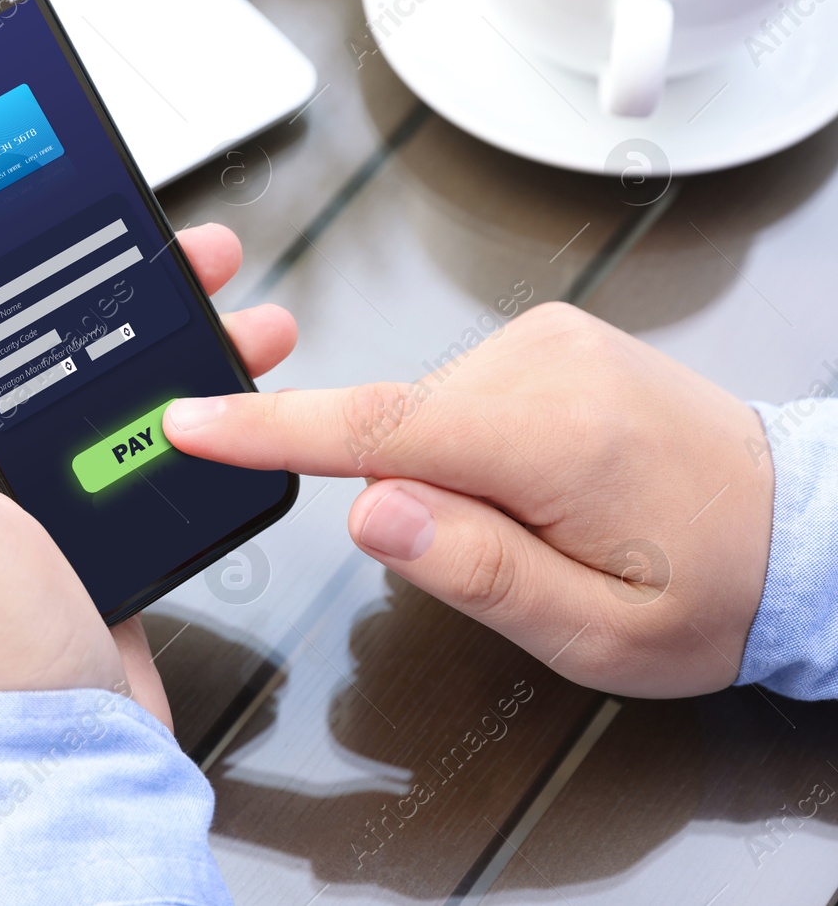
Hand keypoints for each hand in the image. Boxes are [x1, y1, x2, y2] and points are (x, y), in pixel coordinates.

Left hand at [0, 225, 296, 727]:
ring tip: (244, 316)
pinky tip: (237, 394)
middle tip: (193, 260)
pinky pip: (155, 449)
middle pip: (64, 350)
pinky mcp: (111, 531)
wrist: (74, 749)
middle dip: (130, 294)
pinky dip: (199, 415)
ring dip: (183, 345)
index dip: (24, 277)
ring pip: (120, 391)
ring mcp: (54, 502)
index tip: (77, 230)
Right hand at [163, 301, 773, 698]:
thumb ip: (473, 567)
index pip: (371, 425)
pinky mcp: (546, 338)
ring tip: (545, 520)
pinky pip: (457, 395)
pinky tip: (542, 480)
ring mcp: (546, 338)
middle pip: (396, 429)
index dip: (267, 428)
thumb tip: (367, 509)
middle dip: (410, 497)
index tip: (190, 420)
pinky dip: (467, 444)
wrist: (801, 524)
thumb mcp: (593, 630)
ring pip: (423, 414)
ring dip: (446, 473)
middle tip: (511, 553)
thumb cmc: (712, 586)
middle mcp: (543, 361)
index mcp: (550, 434)